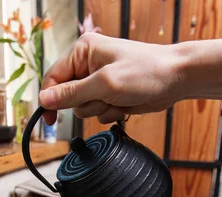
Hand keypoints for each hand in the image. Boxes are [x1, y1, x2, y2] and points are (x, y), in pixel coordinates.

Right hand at [39, 33, 221, 124]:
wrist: (177, 79)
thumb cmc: (146, 71)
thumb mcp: (104, 84)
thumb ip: (72, 93)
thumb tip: (44, 99)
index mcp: (83, 51)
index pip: (53, 78)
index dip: (49, 99)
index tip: (49, 120)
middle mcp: (88, 64)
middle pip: (68, 97)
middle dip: (86, 103)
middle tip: (105, 97)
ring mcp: (99, 80)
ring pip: (83, 108)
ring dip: (100, 109)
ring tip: (119, 99)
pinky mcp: (110, 94)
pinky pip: (98, 113)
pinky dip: (110, 113)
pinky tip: (125, 104)